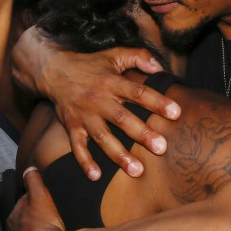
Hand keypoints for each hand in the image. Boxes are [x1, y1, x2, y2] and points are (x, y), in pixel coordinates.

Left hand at [7, 167, 64, 230]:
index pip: (21, 206)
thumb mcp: (40, 196)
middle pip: (21, 226)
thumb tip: (28, 168)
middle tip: (46, 220)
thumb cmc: (44, 224)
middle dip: (29, 223)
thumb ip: (33, 181)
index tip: (42, 202)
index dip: (31, 202)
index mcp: (12, 219)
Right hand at [12, 27, 181, 179]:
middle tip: (161, 148)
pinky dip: (85, 161)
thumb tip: (160, 67)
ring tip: (137, 171)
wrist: (53, 71)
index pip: (138, 92)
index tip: (176, 113)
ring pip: (103, 137)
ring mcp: (84, 115)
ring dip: (119, 155)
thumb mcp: (114, 55)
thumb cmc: (90, 65)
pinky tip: (96, 176)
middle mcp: (99, 100)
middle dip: (141, 134)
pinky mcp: (72, 127)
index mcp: (112, 82)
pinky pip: (77, 147)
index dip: (157, 102)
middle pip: (122, 119)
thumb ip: (139, 57)